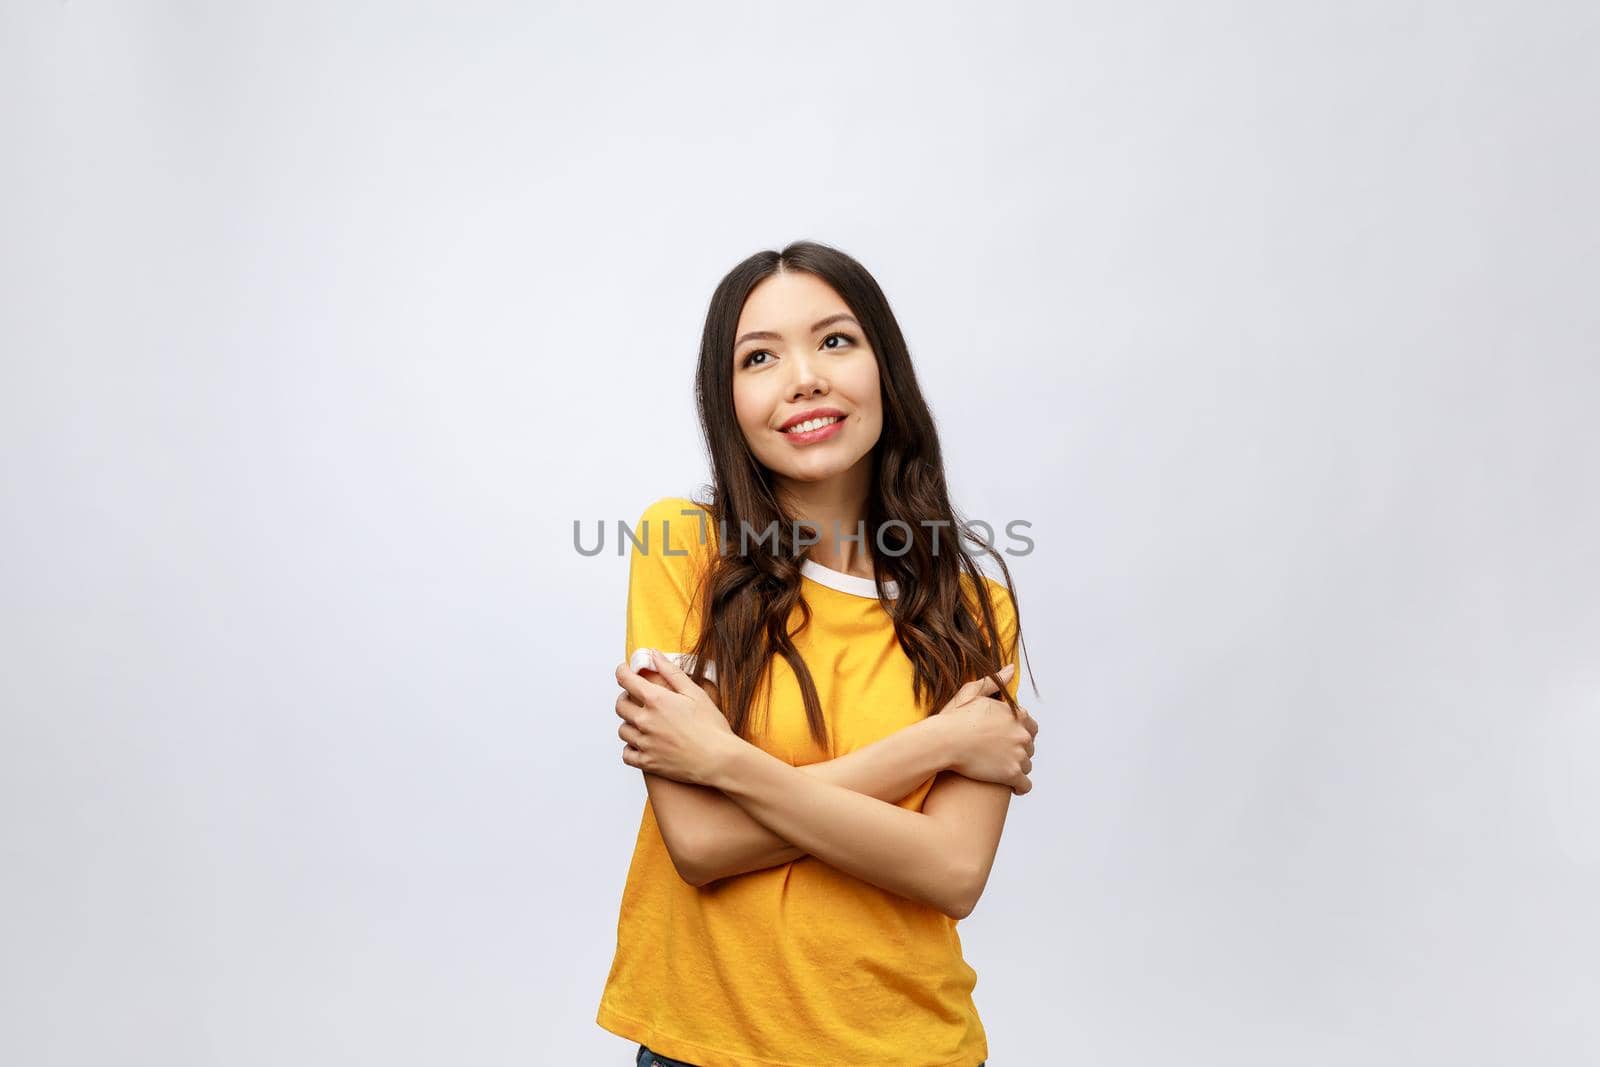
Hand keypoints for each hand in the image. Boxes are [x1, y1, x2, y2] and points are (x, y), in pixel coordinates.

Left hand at [614, 649, 738, 786]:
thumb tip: (653, 654)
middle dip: (626, 698)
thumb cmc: (711, 726)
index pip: (625, 680)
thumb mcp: (695, 692)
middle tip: (637, 698)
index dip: (622, 672)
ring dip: (629, 724)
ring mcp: (645, 743)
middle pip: (620, 705)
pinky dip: (631, 748)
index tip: (624, 671)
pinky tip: (643, 744)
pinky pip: (627, 754)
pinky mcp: (647, 763)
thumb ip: (671, 672)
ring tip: (644, 723)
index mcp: (656, 700)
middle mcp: (645, 721)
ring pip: (622, 730)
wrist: (719, 760)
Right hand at [937, 664, 1037, 794]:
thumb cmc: (953, 718)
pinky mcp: (1012, 773)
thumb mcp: (972, 692)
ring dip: (1017, 768)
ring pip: (1027, 765)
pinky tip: (1012, 787)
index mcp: (1016, 714)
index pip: (1031, 726)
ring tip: (1001, 771)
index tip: (1007, 739)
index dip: (1019, 733)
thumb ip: (995, 682)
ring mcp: (1019, 754)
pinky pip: (1025, 785)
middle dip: (1018, 751)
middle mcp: (1022, 733)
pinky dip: (1021, 787)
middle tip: (1000, 756)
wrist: (944, 741)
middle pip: (1029, 747)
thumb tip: (1012, 668)